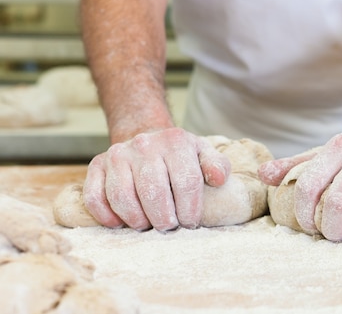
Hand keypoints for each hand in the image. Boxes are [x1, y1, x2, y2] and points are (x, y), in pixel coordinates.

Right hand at [83, 128, 229, 230]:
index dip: (190, 209)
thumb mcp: (203, 153)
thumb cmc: (180, 155)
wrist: (148, 140)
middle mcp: (145, 145)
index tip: (190, 223)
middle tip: (169, 228)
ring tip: (147, 226)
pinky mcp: (97, 165)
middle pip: (153, 192)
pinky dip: (107, 217)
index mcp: (175, 141)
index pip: (186, 182)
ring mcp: (118, 154)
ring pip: (122, 197)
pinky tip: (121, 224)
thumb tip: (219, 179)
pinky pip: (95, 197)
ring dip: (136, 220)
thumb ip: (216, 165)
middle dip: (164, 219)